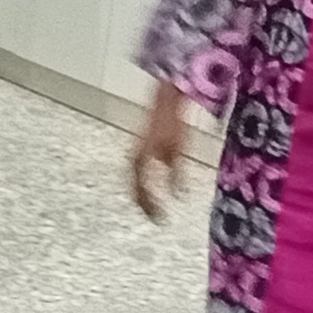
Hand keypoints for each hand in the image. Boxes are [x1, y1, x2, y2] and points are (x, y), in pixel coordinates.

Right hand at [130, 85, 193, 221]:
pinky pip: (140, 166)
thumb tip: (180, 193)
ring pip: (134, 175)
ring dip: (141, 190)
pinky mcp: (144, 143)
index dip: (149, 205)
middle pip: (133, 184)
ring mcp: (138, 148)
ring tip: (149, 201)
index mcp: (139, 159)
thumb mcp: (178, 149)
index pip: (139, 189)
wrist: (166, 96)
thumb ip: (177, 173)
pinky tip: (156, 178)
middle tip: (151, 213)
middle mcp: (134, 155)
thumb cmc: (170, 120)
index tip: (158, 217)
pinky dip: (144, 177)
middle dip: (142, 201)